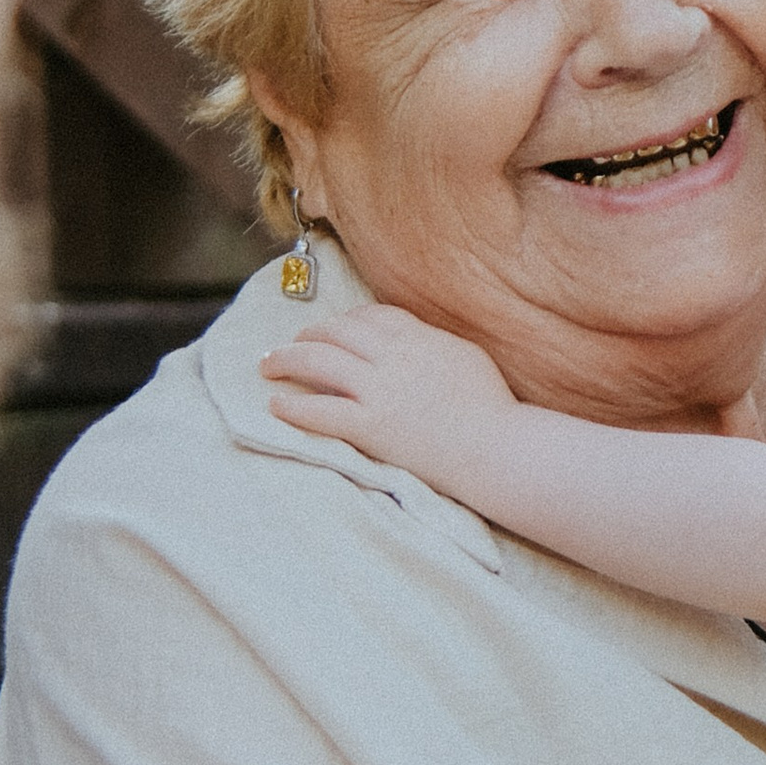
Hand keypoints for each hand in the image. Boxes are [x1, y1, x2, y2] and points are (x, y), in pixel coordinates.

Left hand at [261, 300, 515, 481]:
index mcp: (417, 337)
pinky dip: (293, 408)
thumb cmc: (491, 407)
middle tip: (291, 343)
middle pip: (336, 331)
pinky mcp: (371, 427)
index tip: (334, 329)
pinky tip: (276, 406)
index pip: (369, 316)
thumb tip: (411, 337)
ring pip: (318, 362)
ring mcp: (379, 392)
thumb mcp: (464, 356)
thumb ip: (431, 342)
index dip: (344, 320)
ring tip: (268, 365)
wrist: (496, 448)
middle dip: (307, 333)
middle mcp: (392, 357)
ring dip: (286, 359)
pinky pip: (321, 412)